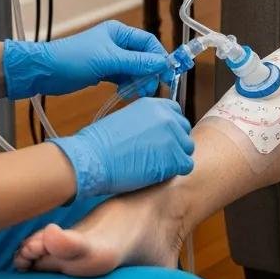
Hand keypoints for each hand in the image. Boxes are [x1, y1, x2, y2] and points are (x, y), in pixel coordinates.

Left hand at [3, 20, 169, 99]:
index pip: (148, 43)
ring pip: (135, 70)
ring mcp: (110, 58)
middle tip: (150, 89)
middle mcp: (117, 43)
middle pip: (143, 58)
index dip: (159, 58)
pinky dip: (128, 86)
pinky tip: (126, 94)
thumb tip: (162, 64)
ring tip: (137, 93)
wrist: (46, 71)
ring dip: (139, 82)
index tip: (168, 74)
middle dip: (149, 73)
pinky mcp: (104, 71)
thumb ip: (136, 62)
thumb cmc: (73, 59)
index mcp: (119, 32)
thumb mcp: (108, 60)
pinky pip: (124, 78)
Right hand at [51, 97, 193, 199]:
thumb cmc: (101, 143)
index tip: (160, 139)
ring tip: (155, 165)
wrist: (93, 158)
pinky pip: (186, 165)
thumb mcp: (127, 119)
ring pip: (187, 149)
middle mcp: (167, 117)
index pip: (176, 113)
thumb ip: (146, 122)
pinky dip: (175, 171)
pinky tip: (158, 173)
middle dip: (174, 143)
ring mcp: (173, 136)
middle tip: (157, 155)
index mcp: (154, 105)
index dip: (170, 129)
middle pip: (184, 131)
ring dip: (175, 158)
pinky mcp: (174, 157)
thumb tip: (155, 134)